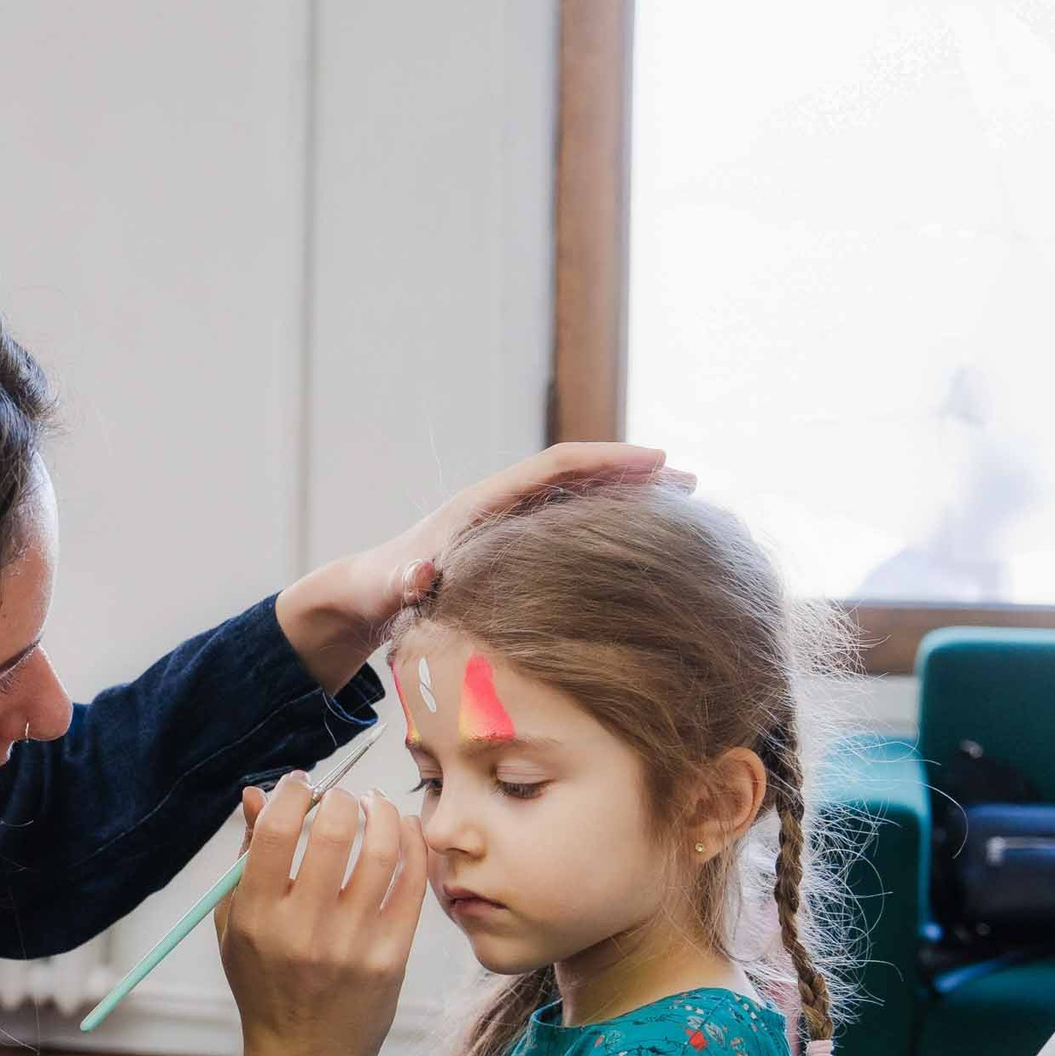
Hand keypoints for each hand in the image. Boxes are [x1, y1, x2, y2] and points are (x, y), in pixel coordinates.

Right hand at [214, 778, 430, 1055]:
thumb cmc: (265, 988)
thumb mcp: (235, 927)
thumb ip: (244, 859)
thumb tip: (255, 794)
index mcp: (257, 918)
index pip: (275, 830)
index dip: (292, 792)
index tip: (301, 786)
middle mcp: (304, 930)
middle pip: (332, 831)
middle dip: (341, 797)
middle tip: (342, 796)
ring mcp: (352, 945)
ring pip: (381, 850)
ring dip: (382, 812)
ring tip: (376, 805)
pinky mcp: (392, 958)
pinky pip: (412, 884)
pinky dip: (413, 845)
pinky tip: (405, 831)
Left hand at [273, 442, 686, 690]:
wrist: (364, 595)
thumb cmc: (379, 590)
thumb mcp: (390, 588)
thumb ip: (404, 582)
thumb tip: (419, 576)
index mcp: (483, 504)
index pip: (555, 466)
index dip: (606, 460)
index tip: (656, 462)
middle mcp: (502, 505)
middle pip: (580, 475)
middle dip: (634, 475)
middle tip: (689, 486)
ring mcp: (511, 523)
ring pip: (580, 499)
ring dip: (627, 501)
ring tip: (682, 513)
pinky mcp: (516, 547)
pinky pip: (570, 525)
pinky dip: (607, 526)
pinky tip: (641, 548)